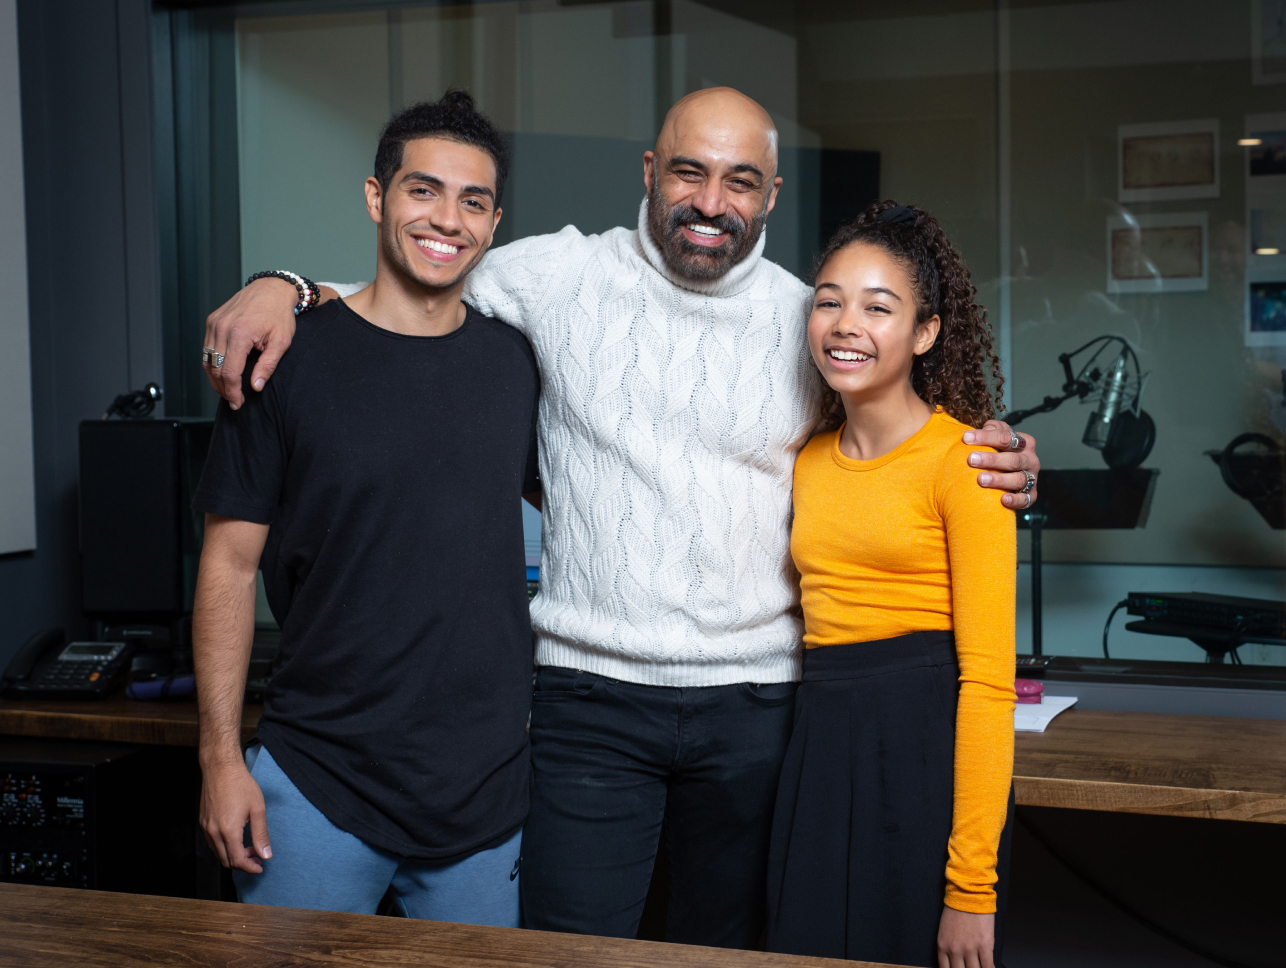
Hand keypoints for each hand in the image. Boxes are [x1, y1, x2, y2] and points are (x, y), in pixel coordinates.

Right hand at [199, 759, 270, 873]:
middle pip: (226, 861)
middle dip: (243, 863)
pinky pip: (212, 843)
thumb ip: (261, 835)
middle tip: (257, 855)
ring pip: (218, 853)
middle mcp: (213, 832)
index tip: (260, 866)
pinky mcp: (203, 822)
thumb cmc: (241, 785)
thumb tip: (266, 855)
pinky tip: (236, 837)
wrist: (221, 768)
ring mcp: (206, 828)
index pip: (238, 861)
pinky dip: (224, 847)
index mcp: (228, 831)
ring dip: (233, 855)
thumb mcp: (258, 809)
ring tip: (249, 846)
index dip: (250, 867)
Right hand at [203, 277, 299, 408]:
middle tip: (233, 400)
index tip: (238, 402)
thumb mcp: (282, 342)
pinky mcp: (212, 321)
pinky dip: (212, 363)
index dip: (232, 391)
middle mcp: (222, 328)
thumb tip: (256, 387)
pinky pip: (207, 348)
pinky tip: (222, 372)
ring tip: (227, 390)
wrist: (272, 289)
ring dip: (215, 378)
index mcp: (239, 334)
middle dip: (222, 388)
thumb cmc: (279, 314)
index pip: (229, 372)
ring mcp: (214, 323)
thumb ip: (268, 366)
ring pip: (206, 359)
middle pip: (214, 368)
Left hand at [937, 906, 994, 967]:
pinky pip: (987, 966)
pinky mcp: (984, 946)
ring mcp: (970, 949)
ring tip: (979, 967)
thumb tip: (956, 962)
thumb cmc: (956, 909)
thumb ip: (948, 948)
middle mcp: (955, 950)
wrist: (968, 894)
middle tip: (969, 967)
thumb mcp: (945, 931)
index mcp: (943, 946)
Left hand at [963, 419, 1038, 509]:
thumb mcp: (997, 437)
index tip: (966, 438)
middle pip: (1013, 459)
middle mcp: (1031, 460)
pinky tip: (1003, 499)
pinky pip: (1025, 499)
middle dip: (991, 459)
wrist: (1011, 474)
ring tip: (981, 479)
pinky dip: (1015, 500)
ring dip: (999, 479)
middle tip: (971, 459)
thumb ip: (992, 429)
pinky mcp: (1031, 495)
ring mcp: (1032, 478)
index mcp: (1025, 442)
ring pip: (1018, 479)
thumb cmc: (1000, 451)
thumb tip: (986, 427)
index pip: (1006, 437)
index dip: (985, 437)